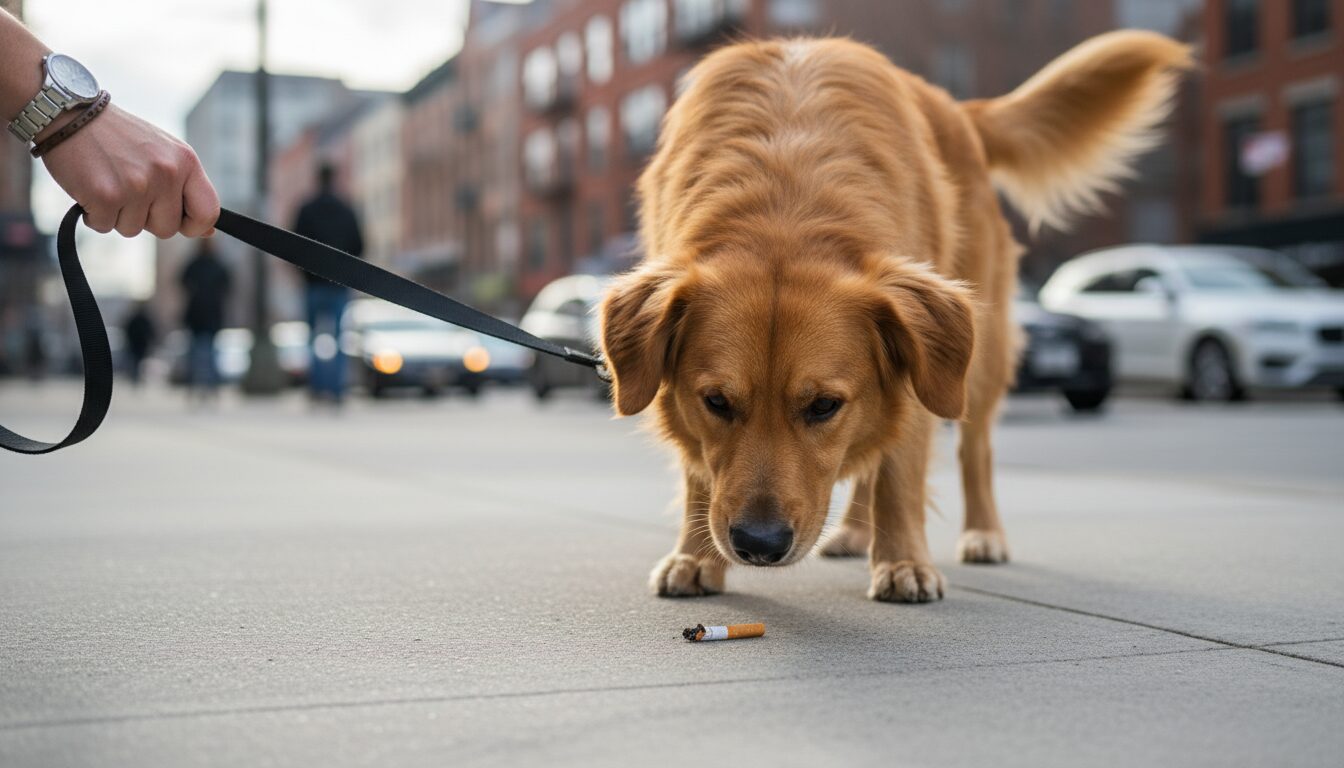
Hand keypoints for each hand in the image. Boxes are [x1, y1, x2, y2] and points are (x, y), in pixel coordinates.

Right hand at [40, 104, 219, 238]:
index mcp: (186, 161)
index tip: (179, 223)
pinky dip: (93, 214)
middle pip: (167, 229)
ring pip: (132, 230)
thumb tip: (208, 231)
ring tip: (108, 181)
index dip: (194, 226)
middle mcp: (166, 173)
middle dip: (146, 219)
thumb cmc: (119, 138)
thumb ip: (185, 188)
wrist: (71, 114)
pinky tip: (90, 187)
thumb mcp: (163, 153)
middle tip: (128, 190)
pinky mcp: (105, 196)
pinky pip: (104, 227)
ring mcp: (137, 185)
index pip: (208, 212)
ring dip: (116, 214)